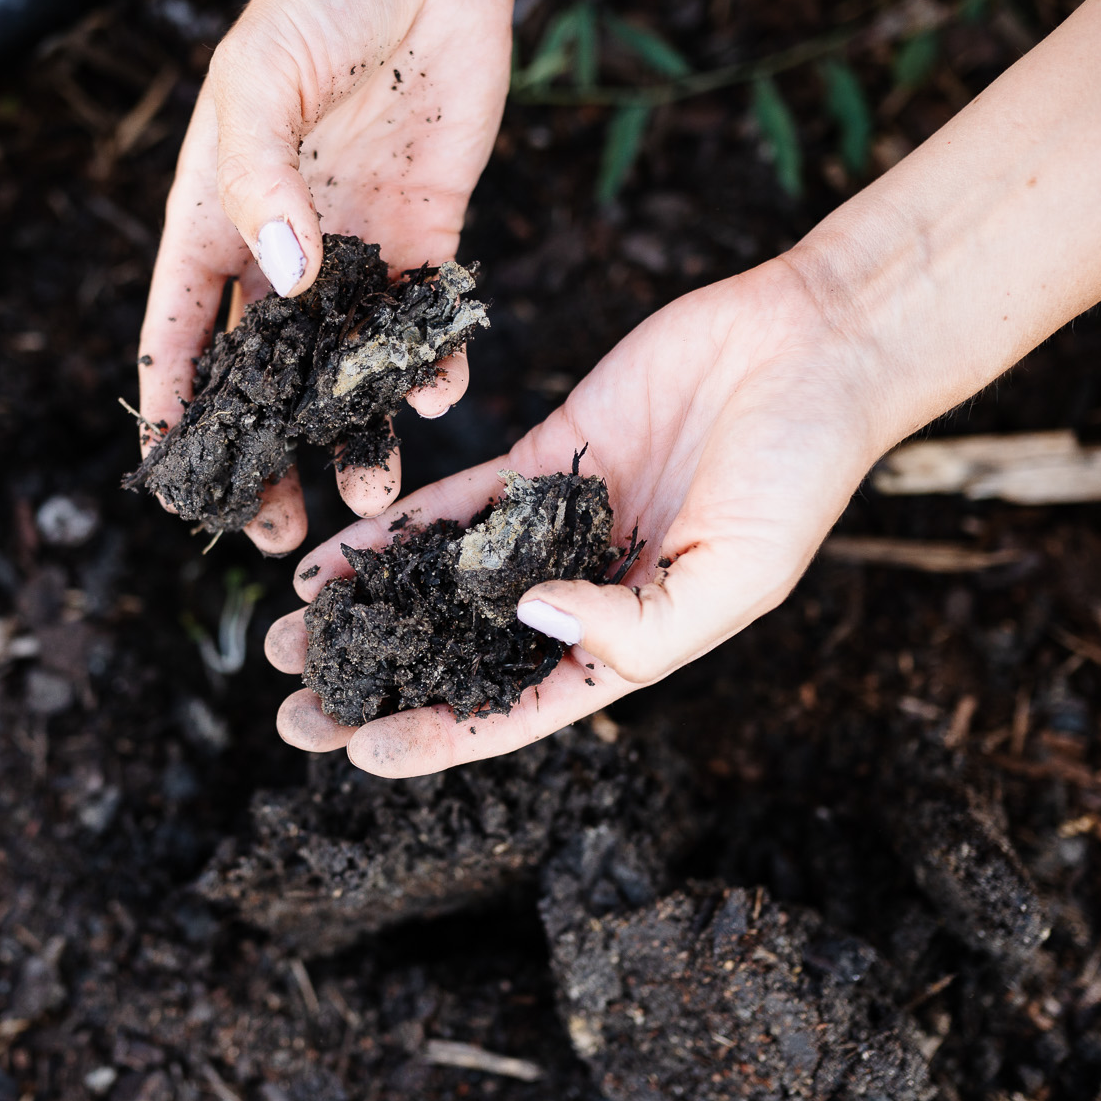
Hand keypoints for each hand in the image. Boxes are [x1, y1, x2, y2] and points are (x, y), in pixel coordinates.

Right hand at [137, 0, 552, 552]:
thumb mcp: (260, 79)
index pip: (178, 330)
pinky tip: (444, 400)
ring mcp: (357, 247)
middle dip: (267, 454)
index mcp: (215, 214)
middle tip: (274, 530)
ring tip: (372, 497)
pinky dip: (435, 364)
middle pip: (264, 375)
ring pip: (347, 366)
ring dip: (357, 433)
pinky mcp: (429, 235)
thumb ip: (263, 180)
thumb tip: (282, 281)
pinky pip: (428, 319)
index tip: (173, 481)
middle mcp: (282, 246)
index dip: (171, 406)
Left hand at [262, 258, 892, 776]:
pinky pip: (451, 505)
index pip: (517, 708)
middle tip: (293, 714)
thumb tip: (530, 623)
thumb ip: (638, 620)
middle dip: (380, 685)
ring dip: (369, 612)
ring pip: (441, 583)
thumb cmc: (799, 472)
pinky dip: (391, 531)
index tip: (360, 753)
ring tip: (287, 640)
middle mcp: (584, 592)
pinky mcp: (543, 456)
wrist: (813, 348)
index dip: (439, 736)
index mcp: (633, 640)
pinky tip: (328, 556)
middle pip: (460, 657)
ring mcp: (558, 524)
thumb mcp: (735, 571)